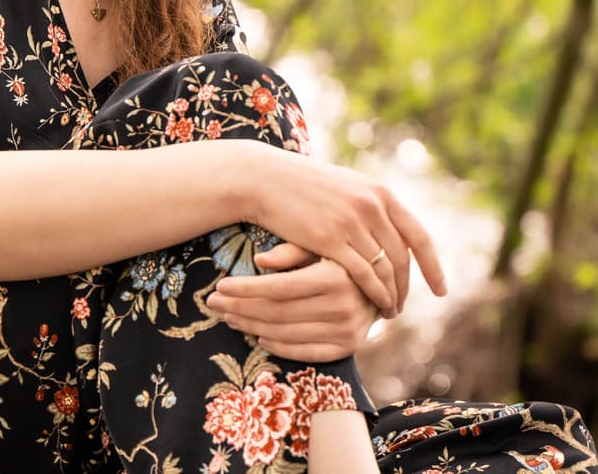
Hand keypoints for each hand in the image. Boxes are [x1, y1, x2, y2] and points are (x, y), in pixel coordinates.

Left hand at [206, 243, 378, 361]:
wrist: (384, 284)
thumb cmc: (342, 256)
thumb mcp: (322, 244)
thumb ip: (292, 251)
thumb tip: (259, 260)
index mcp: (335, 276)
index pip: (279, 288)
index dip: (246, 289)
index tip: (220, 286)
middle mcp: (343, 306)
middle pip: (278, 312)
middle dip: (240, 308)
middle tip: (213, 303)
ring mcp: (347, 330)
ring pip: (286, 333)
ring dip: (252, 327)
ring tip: (230, 317)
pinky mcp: (348, 348)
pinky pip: (305, 352)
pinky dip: (278, 347)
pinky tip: (258, 337)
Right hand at [245, 148, 446, 315]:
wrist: (264, 179)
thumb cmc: (302, 185)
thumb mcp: (346, 187)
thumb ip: (370, 204)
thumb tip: (391, 225)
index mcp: (380, 192)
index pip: (419, 236)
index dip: (433, 266)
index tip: (441, 289)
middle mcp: (373, 205)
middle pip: (403, 257)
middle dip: (407, 287)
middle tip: (402, 307)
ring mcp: (353, 221)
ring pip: (385, 269)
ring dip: (391, 295)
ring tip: (388, 312)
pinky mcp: (330, 238)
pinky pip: (363, 274)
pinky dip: (374, 293)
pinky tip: (373, 305)